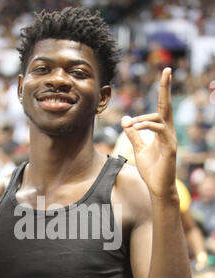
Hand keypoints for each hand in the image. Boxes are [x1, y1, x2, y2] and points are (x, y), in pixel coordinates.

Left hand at [121, 68, 177, 199]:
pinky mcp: (170, 148)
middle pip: (167, 105)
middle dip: (166, 88)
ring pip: (160, 118)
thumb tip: (126, 120)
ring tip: (131, 126)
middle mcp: (168, 132)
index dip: (164, 91)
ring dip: (143, 119)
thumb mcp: (138, 148)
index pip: (162, 107)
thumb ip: (133, 134)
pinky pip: (160, 130)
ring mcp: (170, 139)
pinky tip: (136, 129)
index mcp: (162, 131)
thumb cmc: (151, 169)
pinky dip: (147, 127)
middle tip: (167, 70)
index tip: (166, 74)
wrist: (158, 187)